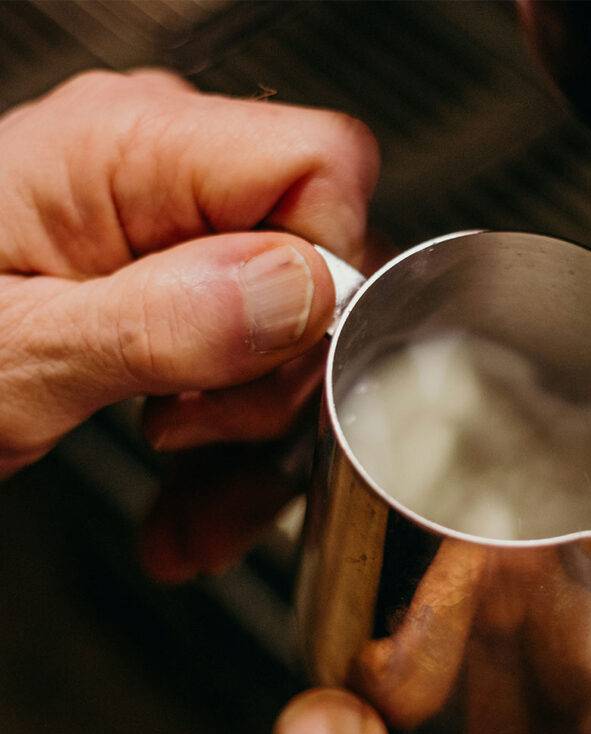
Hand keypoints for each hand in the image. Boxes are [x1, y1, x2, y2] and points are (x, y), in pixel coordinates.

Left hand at [0, 70, 378, 573]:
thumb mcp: (9, 356)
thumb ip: (154, 321)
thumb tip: (301, 292)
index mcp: (127, 148)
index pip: (319, 165)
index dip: (330, 271)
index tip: (277, 362)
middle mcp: (163, 178)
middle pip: (320, 262)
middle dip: (282, 379)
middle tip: (198, 431)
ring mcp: (170, 235)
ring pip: (296, 335)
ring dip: (257, 440)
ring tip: (191, 500)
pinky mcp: (173, 289)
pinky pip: (252, 362)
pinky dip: (231, 447)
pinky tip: (188, 497)